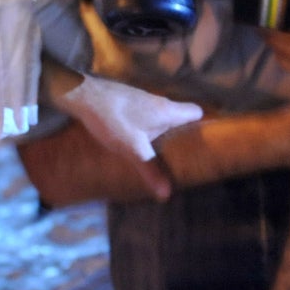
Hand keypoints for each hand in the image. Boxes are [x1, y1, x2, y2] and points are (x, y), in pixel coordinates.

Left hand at [59, 74, 204, 199]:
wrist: (82, 95)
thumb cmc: (112, 120)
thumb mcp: (132, 149)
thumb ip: (150, 169)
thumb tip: (167, 194)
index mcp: (167, 110)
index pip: (196, 111)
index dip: (204, 123)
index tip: (207, 140)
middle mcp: (159, 101)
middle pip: (181, 114)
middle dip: (184, 131)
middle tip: (186, 151)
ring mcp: (142, 98)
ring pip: (162, 114)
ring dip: (165, 128)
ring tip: (165, 148)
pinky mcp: (128, 100)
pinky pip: (147, 113)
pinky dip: (149, 124)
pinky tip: (139, 138)